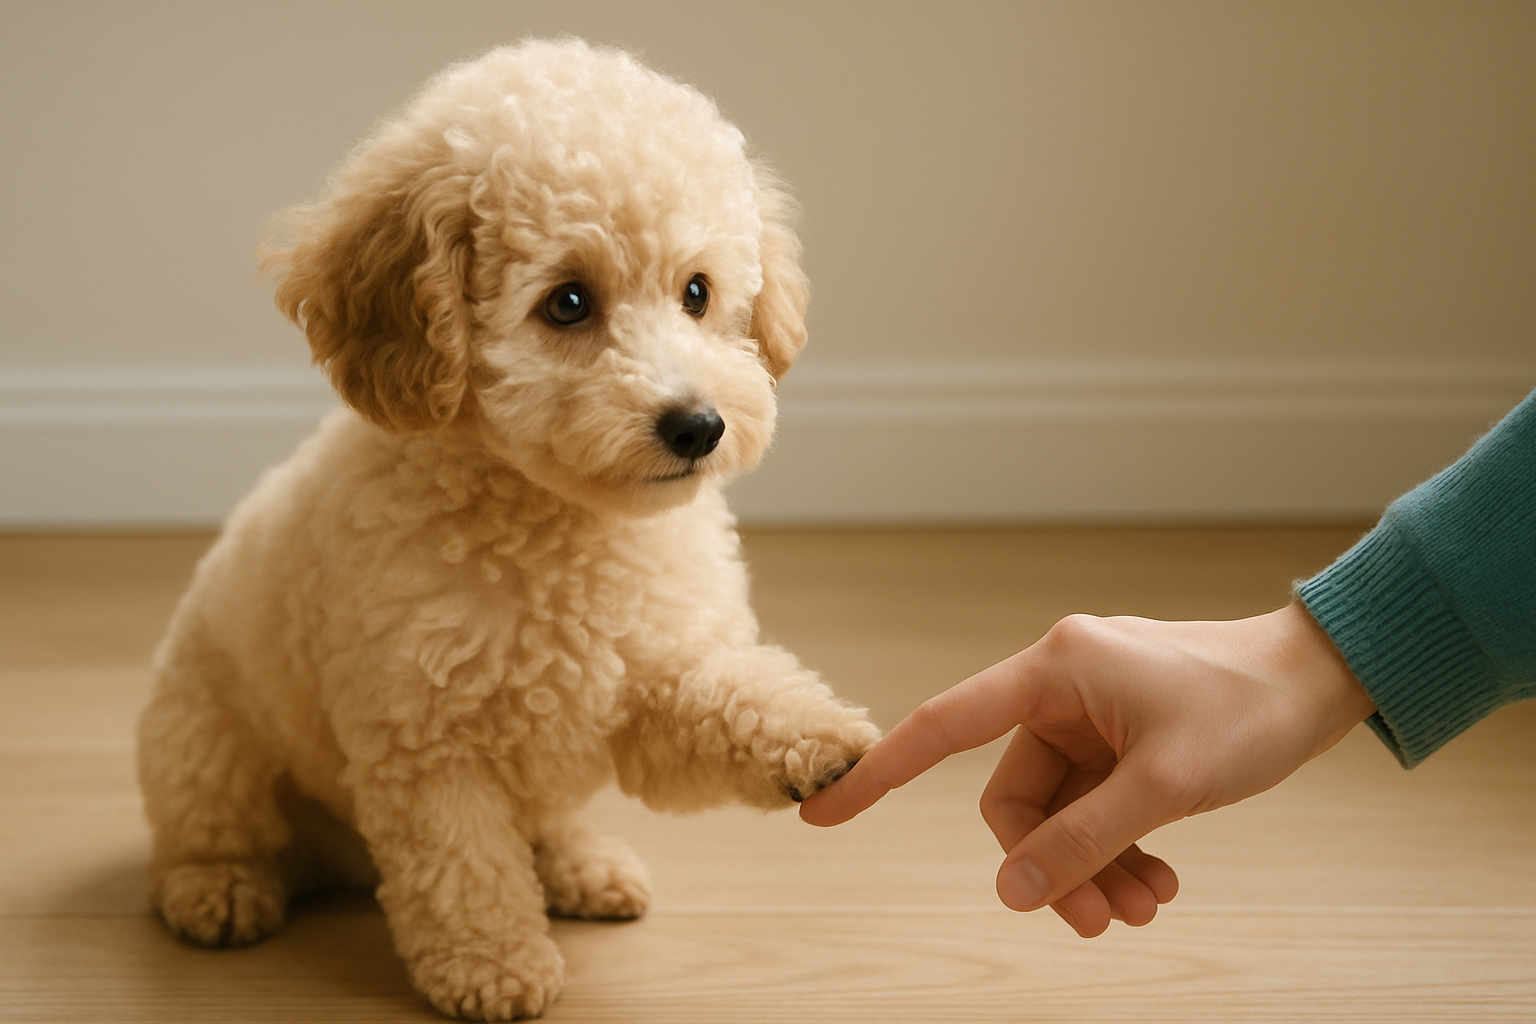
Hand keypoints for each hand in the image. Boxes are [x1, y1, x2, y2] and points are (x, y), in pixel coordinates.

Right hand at [800, 603, 1374, 936]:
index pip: (943, 726)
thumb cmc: (1246, 707)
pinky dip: (1119, 848)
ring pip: (1060, 812)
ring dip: (1095, 866)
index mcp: (1054, 671)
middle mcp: (1061, 689)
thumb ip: (1084, 838)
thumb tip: (1015, 893)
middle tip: (1105, 925)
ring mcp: (1093, 717)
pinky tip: (1159, 881)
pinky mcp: (1123, 739)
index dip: (880, 773)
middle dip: (1053, 865)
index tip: (823, 814)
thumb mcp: (1164, 785)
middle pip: (1015, 797)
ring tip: (1147, 910)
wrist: (1320, 680)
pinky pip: (1095, 806)